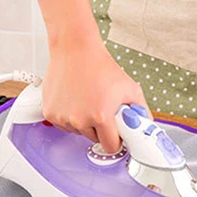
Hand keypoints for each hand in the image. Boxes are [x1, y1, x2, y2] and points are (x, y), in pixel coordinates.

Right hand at [42, 38, 149, 153]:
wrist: (75, 50)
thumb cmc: (100, 66)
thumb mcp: (130, 88)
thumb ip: (142, 111)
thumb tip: (145, 126)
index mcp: (101, 116)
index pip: (110, 146)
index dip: (115, 140)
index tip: (116, 133)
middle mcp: (80, 119)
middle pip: (94, 140)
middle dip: (100, 129)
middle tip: (101, 109)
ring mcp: (63, 117)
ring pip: (79, 133)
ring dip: (84, 123)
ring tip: (87, 101)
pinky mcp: (50, 113)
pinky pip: (64, 125)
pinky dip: (70, 118)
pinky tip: (75, 101)